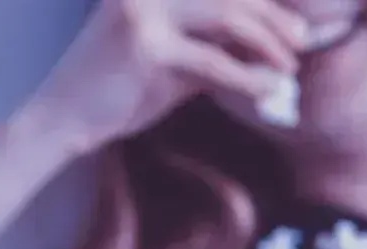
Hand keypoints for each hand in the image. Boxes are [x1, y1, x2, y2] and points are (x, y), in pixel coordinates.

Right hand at [22, 0, 308, 155]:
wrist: (64, 118)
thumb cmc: (120, 91)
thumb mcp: (174, 64)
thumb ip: (214, 49)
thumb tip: (267, 53)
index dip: (263, 2)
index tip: (295, 23)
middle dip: (273, 16)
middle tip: (302, 41)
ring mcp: (144, 11)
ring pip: (226, 16)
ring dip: (267, 42)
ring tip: (290, 65)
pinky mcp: (145, 47)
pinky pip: (213, 61)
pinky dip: (247, 76)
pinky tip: (268, 89)